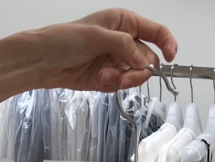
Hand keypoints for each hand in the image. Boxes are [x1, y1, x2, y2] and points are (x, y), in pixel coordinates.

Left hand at [29, 8, 177, 92]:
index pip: (155, 32)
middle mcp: (125, 41)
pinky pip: (123, 85)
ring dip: (124, 79)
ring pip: (136, 75)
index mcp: (124, 23)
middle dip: (138, 70)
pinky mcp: (110, 78)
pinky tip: (99, 80)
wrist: (44, 62)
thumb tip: (145, 61)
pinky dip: (114, 85)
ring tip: (105, 77)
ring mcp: (117, 61)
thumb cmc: (65, 39)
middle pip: (148, 59)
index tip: (171, 57)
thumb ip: (124, 46)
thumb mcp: (96, 36)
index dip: (167, 43)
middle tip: (124, 77)